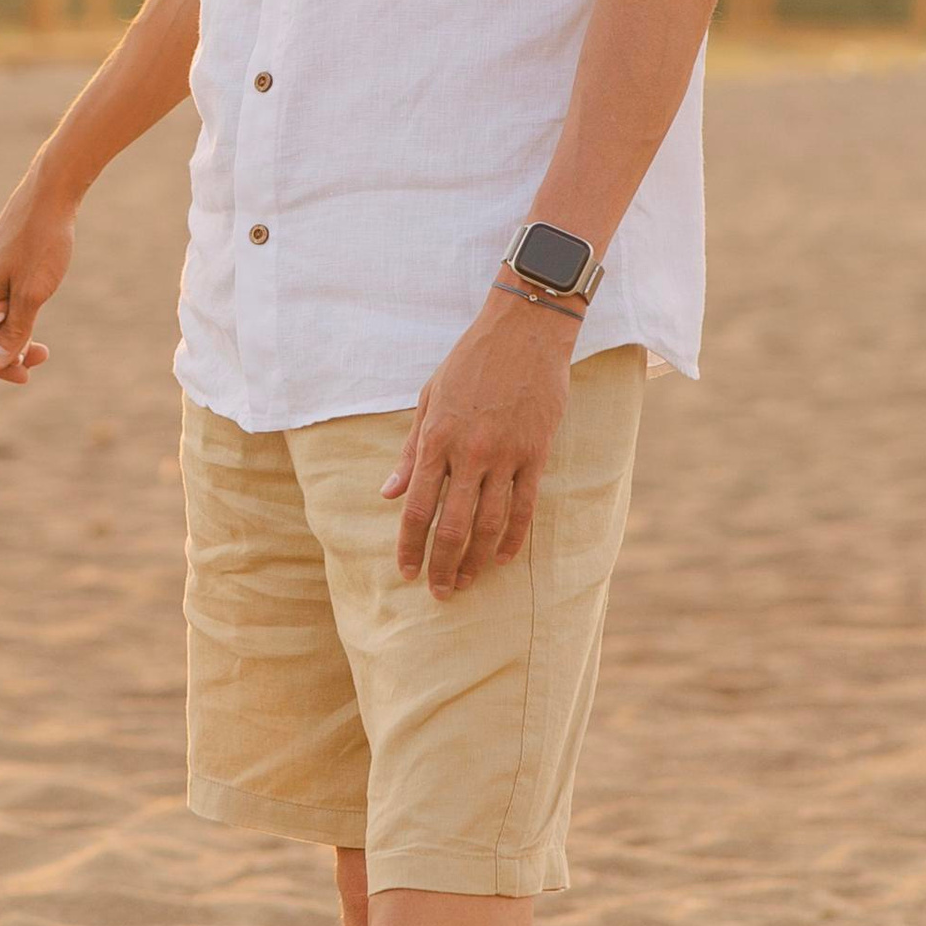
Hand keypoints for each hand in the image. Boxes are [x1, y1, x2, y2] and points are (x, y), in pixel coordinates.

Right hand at [0, 209, 51, 377]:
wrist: (49, 192)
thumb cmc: (41, 242)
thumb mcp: (31, 294)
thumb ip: (12, 331)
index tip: (27, 375)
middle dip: (5, 350)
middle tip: (40, 356)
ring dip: (12, 331)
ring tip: (38, 343)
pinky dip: (14, 311)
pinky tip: (31, 309)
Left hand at [382, 291, 576, 596]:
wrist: (523, 333)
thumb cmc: (469, 363)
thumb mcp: (428, 399)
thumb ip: (411, 450)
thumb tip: (389, 493)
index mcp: (436, 439)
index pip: (418, 507)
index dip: (410, 545)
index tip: (406, 572)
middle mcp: (469, 453)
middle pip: (452, 524)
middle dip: (442, 564)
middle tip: (439, 592)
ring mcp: (505, 455)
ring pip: (488, 523)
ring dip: (475, 559)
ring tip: (467, 582)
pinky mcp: (536, 453)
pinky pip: (524, 506)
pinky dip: (512, 537)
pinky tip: (501, 558)